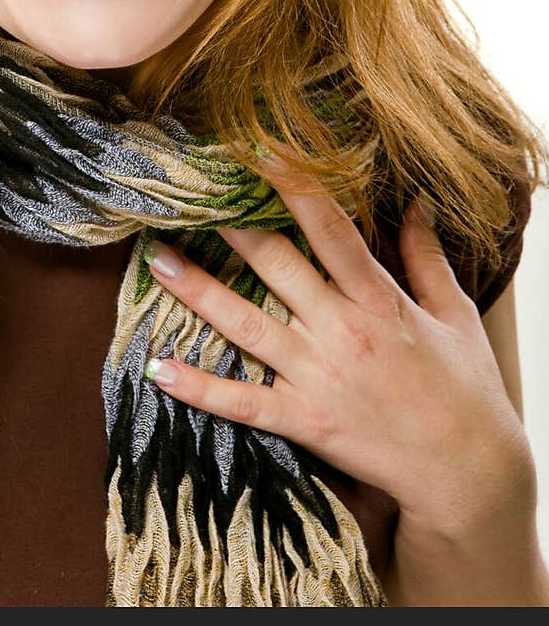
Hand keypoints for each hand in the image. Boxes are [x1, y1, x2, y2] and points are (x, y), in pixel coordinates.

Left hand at [143, 153, 531, 538]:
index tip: (262, 152)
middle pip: (276, 264)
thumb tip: (414, 202)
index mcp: (378, 299)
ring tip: (157, 260)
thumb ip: (427, 256)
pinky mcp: (304, 420)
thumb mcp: (456, 314)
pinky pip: (242, 402)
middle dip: (231, 226)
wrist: (467, 474)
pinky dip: (199, 388)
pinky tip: (160, 369)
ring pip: (246, 324)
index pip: (330, 230)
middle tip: (191, 195)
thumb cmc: (466, 391)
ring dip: (198, 291)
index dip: (295, 187)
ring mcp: (317, 376)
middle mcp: (341, 330)